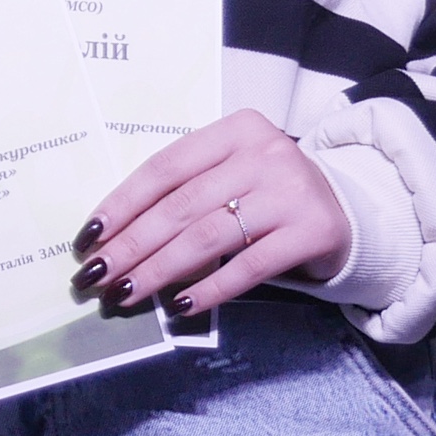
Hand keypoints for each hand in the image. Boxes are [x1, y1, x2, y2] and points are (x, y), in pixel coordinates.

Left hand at [72, 109, 352, 319]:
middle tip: (95, 275)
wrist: (346, 211)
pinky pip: (249, 266)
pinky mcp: (312, 230)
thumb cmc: (270, 194)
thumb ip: (184, 191)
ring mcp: (291, 191)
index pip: (164, 168)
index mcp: (236, 130)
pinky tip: (180, 305)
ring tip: (126, 292)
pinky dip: (210, 288)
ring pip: (208, 236)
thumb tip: (113, 236)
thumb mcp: (232, 174)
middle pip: (181, 205)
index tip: (88, 236)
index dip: (122, 204)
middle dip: (131, 245)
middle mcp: (265, 153)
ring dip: (159, 270)